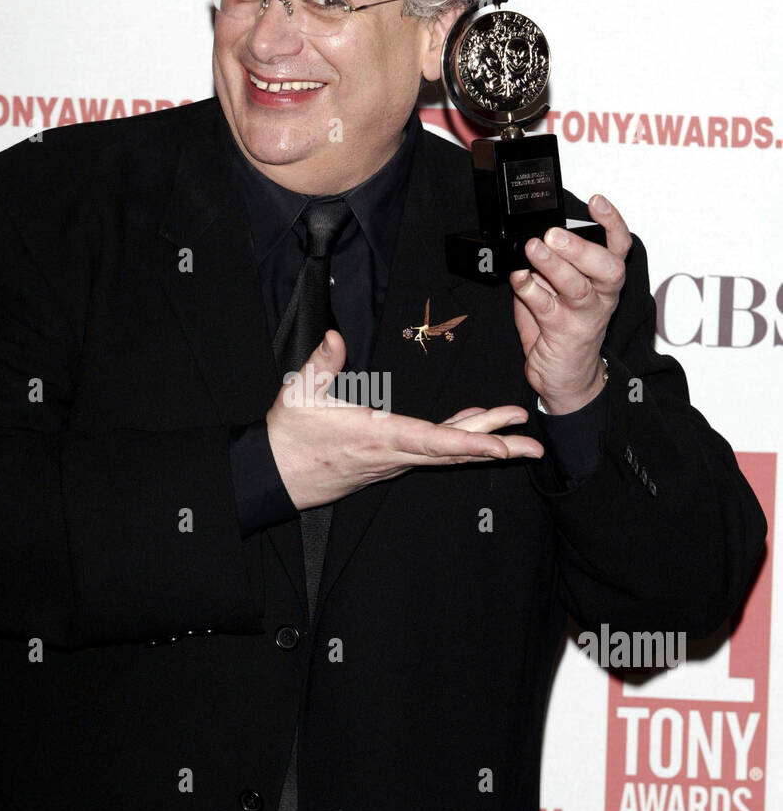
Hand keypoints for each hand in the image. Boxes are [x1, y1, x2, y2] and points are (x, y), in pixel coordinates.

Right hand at [266, 330, 544, 510]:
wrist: (276, 475)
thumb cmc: (289, 436)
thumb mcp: (298, 395)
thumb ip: (320, 363)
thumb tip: (336, 336)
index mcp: (378, 436)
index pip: (433, 442)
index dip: (470, 443)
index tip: (501, 444)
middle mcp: (394, 454)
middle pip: (453, 452)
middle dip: (496, 447)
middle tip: (533, 445)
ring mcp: (395, 461)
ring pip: (447, 454)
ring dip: (484, 445)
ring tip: (519, 440)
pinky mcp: (391, 461)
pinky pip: (434, 453)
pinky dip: (460, 443)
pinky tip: (478, 433)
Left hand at [510, 194, 631, 413]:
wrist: (566, 379)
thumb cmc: (561, 331)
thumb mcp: (555, 291)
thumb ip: (545, 269)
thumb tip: (529, 242)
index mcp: (604, 281)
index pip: (618, 247)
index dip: (611, 222)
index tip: (597, 201)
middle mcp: (602, 297)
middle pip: (606, 266)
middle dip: (580, 246)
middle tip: (553, 233)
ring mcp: (585, 317)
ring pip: (578, 287)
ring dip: (554, 265)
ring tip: (533, 248)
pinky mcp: (564, 334)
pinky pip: (548, 308)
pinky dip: (530, 290)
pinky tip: (518, 278)